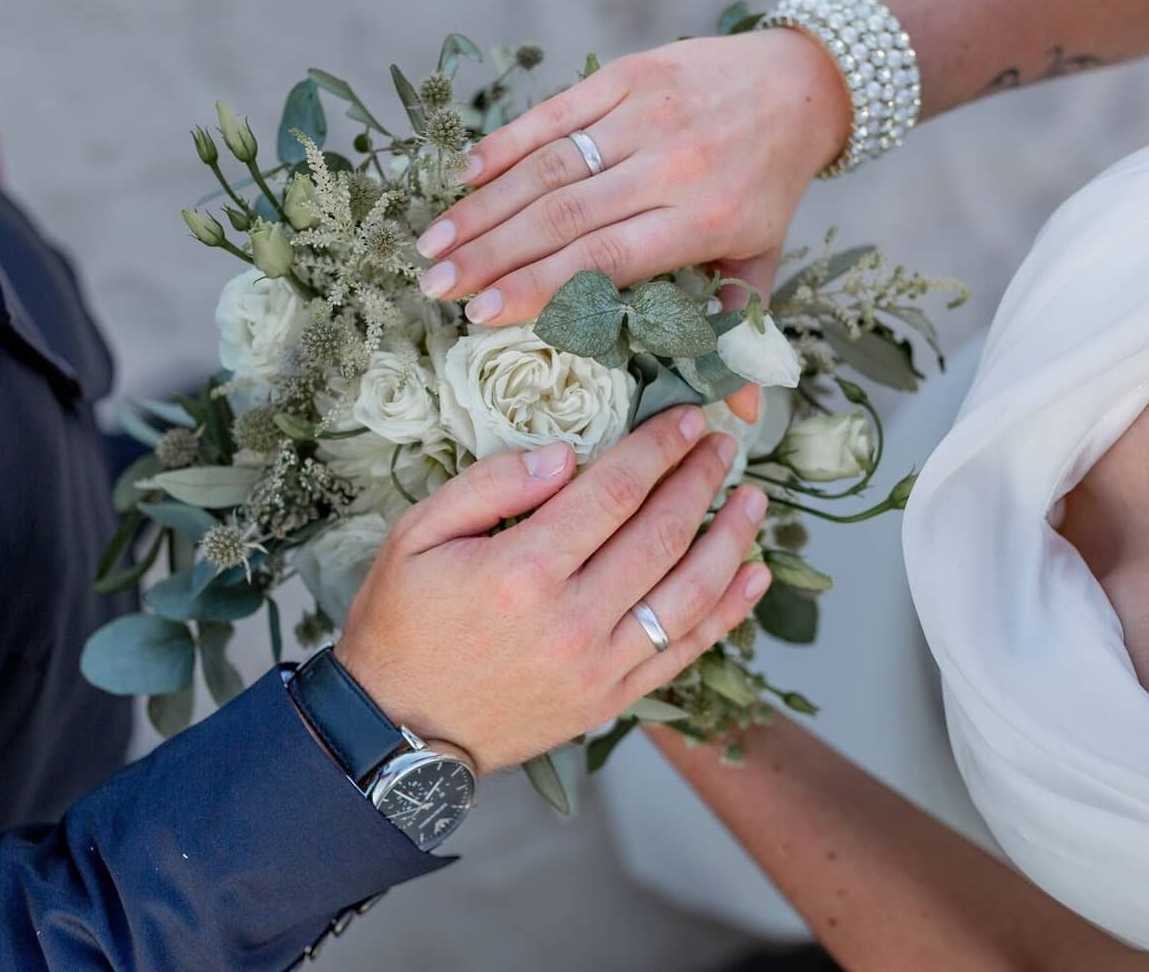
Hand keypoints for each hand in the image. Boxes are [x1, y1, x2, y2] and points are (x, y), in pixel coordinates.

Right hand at [333, 406, 771, 772]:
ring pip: (689, 593)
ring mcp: (597, 666)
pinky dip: (728, 613)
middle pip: (661, 534)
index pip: (614, 491)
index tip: (689, 419)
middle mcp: (570, 619)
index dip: (660, 449)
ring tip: (754, 500)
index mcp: (521, 570)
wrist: (395, 729)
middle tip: (725, 443)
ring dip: (731, 540)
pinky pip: (684, 652)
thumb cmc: (401, 623)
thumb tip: (565, 455)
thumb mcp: (415, 536)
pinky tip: (753, 575)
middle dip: (701, 480)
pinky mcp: (609, 700)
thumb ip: (489, 485)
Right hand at [414, 29, 847, 419]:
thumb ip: (735, 327)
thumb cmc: (768, 185)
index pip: (606, 259)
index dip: (539, 286)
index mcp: (705, 219)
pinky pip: (556, 111)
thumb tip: (738, 413)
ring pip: (550, 165)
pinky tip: (462, 177)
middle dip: (490, 255)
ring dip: (484, 207)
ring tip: (433, 244)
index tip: (482, 316)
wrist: (798, 84)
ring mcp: (647, 112)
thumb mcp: (761, 258)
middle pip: (564, 216)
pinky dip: (504, 144)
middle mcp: (673, 164)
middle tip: (435, 288)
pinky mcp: (628, 72)